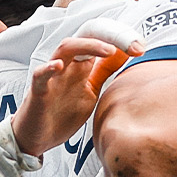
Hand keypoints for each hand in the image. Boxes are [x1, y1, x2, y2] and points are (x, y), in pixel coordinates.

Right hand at [11, 34, 142, 158]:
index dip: (120, 39)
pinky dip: (47, 68)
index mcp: (80, 67)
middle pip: (85, 37)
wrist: (36, 139)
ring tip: (108, 50)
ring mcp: (52, 78)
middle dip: (110, 36)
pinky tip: (58, 66)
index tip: (140, 48)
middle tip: (134, 45)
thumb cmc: (60, 115)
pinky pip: (40, 75)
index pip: (100, 41)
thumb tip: (124, 56)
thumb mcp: (90, 92)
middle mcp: (67, 67)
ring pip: (65, 49)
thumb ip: (102, 73)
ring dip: (87, 45)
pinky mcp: (38, 92)